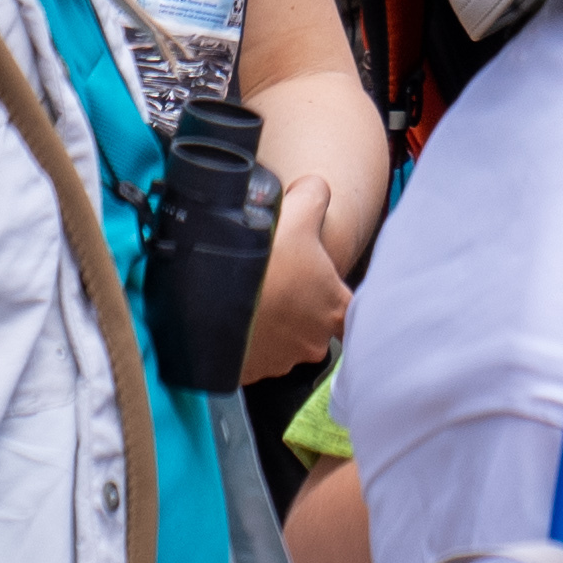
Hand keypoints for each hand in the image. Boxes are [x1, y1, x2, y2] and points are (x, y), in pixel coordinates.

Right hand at [252, 175, 358, 380]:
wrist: (209, 306)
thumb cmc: (263, 265)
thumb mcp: (298, 213)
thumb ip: (316, 196)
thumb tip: (316, 189)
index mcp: (334, 308)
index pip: (353, 312)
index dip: (338, 297)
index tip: (322, 286)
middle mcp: (313, 341)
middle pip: (313, 324)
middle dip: (297, 306)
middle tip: (276, 283)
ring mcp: (280, 361)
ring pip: (281, 341)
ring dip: (270, 324)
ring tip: (251, 298)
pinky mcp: (249, 373)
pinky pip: (251, 356)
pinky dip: (244, 340)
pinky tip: (233, 317)